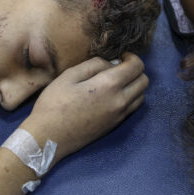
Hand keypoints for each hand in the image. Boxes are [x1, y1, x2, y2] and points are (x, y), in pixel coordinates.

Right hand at [19, 52, 147, 162]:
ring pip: (141, 96)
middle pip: (144, 81)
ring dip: (134, 85)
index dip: (131, 57)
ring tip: (116, 82)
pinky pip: (132, 108)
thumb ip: (94, 64)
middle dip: (135, 70)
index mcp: (109, 85)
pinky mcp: (115, 126)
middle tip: (118, 68)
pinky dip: (129, 98)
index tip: (120, 56)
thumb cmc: (54, 103)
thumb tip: (112, 64)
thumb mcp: (70, 75)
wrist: (49, 137)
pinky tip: (111, 96)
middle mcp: (120, 101)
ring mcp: (119, 116)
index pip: (137, 66)